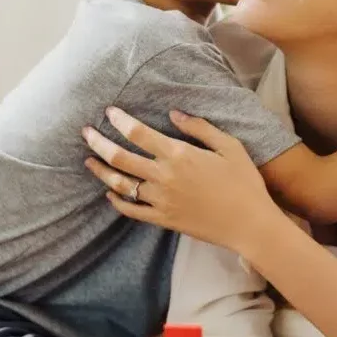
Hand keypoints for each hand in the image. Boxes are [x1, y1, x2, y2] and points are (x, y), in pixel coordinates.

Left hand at [82, 107, 281, 252]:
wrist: (250, 224)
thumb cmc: (244, 182)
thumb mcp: (230, 147)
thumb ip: (200, 128)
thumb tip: (173, 113)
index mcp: (179, 154)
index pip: (138, 133)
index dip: (119, 120)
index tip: (109, 112)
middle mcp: (164, 176)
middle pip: (119, 157)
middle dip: (98, 142)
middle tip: (86, 132)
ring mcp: (160, 200)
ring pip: (120, 184)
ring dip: (100, 171)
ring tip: (88, 160)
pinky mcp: (163, 219)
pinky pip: (131, 210)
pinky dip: (116, 201)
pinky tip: (109, 193)